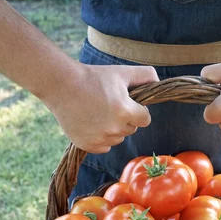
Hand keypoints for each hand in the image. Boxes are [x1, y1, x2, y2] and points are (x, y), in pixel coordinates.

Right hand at [44, 63, 158, 153]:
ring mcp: (100, 139)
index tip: (127, 102)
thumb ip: (146, 75)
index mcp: (125, 111)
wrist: (62, 86)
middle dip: (125, 119)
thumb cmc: (93, 77)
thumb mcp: (122, 72)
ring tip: (98, 112)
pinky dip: (101, 138)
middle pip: (131, 129)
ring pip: (118, 139)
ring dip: (113, 129)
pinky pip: (104, 147)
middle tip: (109, 104)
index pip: (145, 119)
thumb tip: (159, 83)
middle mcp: (114, 129)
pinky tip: (91, 123)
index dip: (138, 110)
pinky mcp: (87, 145)